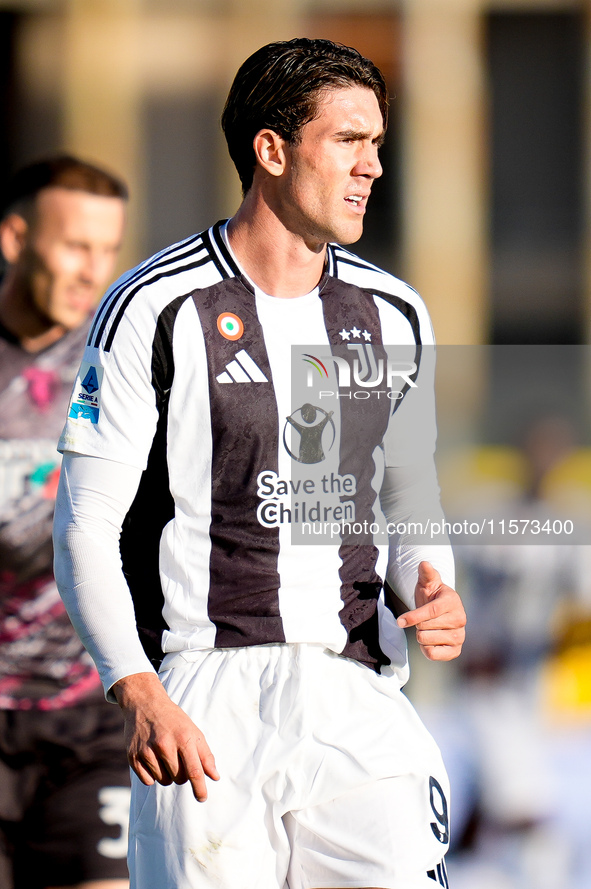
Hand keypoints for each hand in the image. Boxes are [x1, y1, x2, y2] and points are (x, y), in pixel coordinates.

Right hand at [113, 672, 218, 801]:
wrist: (145, 704)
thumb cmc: (173, 720)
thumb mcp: (193, 731)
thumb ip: (205, 755)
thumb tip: (215, 777)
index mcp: (183, 737)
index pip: (194, 771)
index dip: (199, 788)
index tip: (202, 798)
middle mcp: (164, 744)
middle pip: (179, 778)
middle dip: (182, 774)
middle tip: (178, 758)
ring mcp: (147, 751)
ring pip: (164, 781)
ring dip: (167, 775)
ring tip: (164, 756)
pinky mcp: (133, 756)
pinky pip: (147, 781)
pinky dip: (152, 776)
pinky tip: (152, 760)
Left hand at [397, 561, 465, 660]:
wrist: (440, 612)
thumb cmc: (432, 596)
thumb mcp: (428, 583)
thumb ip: (426, 573)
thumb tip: (424, 564)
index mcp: (452, 601)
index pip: (431, 611)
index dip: (413, 617)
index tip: (399, 621)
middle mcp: (460, 619)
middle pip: (425, 628)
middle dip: (418, 625)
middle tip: (422, 620)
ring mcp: (460, 636)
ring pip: (427, 641)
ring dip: (421, 636)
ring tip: (427, 629)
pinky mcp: (456, 650)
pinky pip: (433, 655)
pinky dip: (426, 649)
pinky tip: (430, 641)